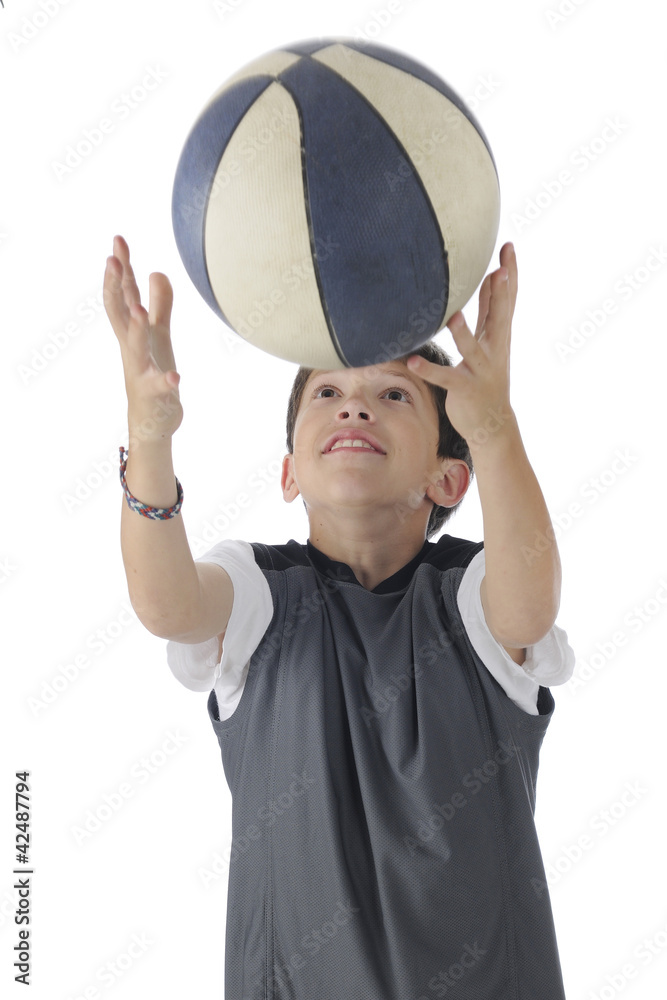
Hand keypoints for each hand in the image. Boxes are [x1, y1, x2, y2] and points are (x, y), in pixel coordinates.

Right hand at [103, 235, 182, 443]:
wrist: (152, 420)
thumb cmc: (153, 374)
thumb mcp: (159, 335)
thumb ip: (160, 304)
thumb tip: (156, 271)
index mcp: (132, 333)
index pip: (123, 295)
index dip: (121, 270)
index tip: (117, 241)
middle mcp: (131, 348)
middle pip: (120, 314)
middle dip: (116, 287)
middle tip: (112, 260)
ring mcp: (141, 371)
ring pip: (134, 347)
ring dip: (135, 328)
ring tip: (138, 309)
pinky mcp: (155, 395)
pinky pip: (159, 387)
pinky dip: (166, 381)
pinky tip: (175, 376)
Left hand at [407, 242, 517, 447]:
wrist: (493, 424)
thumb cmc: (487, 378)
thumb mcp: (491, 343)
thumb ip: (489, 312)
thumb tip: (491, 278)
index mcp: (499, 338)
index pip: (507, 302)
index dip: (510, 275)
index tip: (508, 247)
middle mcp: (494, 352)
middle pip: (500, 320)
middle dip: (501, 296)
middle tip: (500, 271)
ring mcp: (480, 371)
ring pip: (472, 350)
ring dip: (463, 334)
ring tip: (452, 316)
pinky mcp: (464, 390)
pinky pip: (445, 379)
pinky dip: (429, 371)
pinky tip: (413, 362)